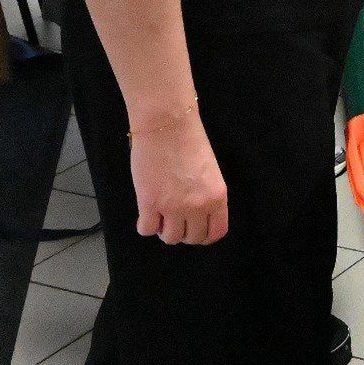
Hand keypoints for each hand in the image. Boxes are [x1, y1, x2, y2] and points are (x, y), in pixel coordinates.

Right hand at [129, 114, 227, 245]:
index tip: (196, 230)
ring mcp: (173, 207)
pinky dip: (146, 225)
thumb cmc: (189, 141)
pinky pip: (146, 230)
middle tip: (175, 220)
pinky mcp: (149, 204)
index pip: (216, 232)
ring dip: (164, 230)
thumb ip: (206, 195)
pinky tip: (146, 213)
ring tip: (160, 215)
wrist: (167, 125)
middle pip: (193, 238)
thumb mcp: (210, 172)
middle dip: (184, 232)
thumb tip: (197, 215)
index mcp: (218, 196)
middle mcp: (198, 206)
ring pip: (170, 238)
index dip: (205, 235)